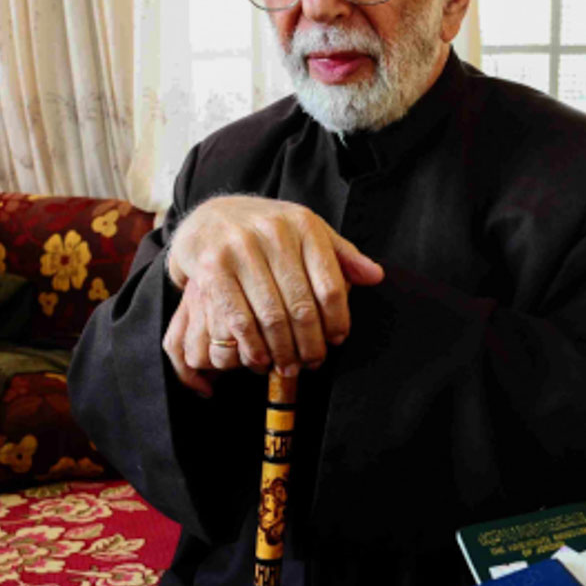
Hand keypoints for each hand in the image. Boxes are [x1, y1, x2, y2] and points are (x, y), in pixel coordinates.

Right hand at [163, 196, 383, 384]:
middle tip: (313, 362)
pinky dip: (253, 347)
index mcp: (304, 225)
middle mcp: (273, 233)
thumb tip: (375, 276)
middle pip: (302, 307)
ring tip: (289, 366)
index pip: (331, 286)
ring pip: (272, 318)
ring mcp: (240, 250)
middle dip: (311, 344)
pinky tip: (261, 359)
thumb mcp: (307, 233)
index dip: (337, 322)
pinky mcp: (213, 269)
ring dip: (283, 352)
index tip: (336, 340)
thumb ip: (341, 255)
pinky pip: (239, 320)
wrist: (210, 218)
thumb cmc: (267, 231)